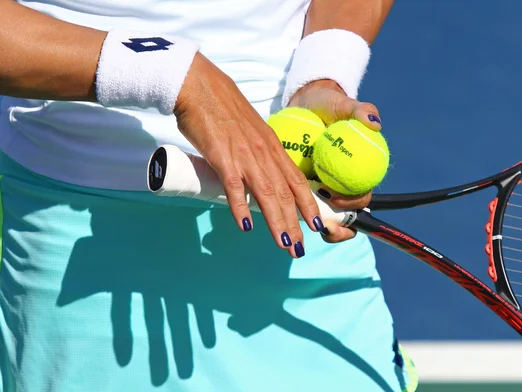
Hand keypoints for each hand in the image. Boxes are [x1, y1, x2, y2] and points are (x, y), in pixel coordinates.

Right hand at [174, 54, 325, 257]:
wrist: (199, 85)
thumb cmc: (221, 108)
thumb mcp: (249, 130)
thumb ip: (256, 152)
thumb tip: (257, 174)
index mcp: (271, 146)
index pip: (296, 180)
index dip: (308, 204)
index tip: (317, 225)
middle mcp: (263, 152)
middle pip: (284, 193)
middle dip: (295, 222)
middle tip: (300, 247)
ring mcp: (244, 154)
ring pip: (266, 193)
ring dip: (276, 221)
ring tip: (284, 243)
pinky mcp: (221, 156)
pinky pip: (234, 185)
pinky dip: (240, 206)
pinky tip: (246, 225)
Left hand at [288, 79, 381, 242]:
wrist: (305, 101)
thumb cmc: (329, 104)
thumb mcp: (344, 104)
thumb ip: (361, 110)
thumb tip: (374, 123)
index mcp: (357, 171)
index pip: (361, 197)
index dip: (352, 204)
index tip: (334, 197)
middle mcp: (341, 183)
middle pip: (344, 216)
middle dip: (336, 229)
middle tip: (319, 227)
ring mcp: (322, 186)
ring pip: (321, 215)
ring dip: (313, 225)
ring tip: (299, 228)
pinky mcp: (302, 185)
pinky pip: (298, 202)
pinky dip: (292, 210)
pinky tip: (279, 211)